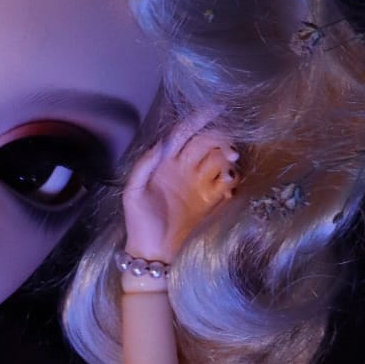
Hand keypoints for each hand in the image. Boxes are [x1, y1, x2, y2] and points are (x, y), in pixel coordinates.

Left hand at [122, 122, 238, 263]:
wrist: (155, 254)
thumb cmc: (140, 223)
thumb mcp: (133, 193)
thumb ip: (144, 166)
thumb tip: (161, 144)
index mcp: (165, 162)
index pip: (183, 133)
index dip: (197, 120)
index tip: (215, 109)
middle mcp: (185, 168)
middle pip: (206, 142)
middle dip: (219, 139)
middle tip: (229, 151)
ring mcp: (201, 183)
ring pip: (220, 159)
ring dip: (227, 159)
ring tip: (229, 169)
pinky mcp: (213, 200)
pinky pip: (228, 182)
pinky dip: (231, 180)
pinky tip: (228, 187)